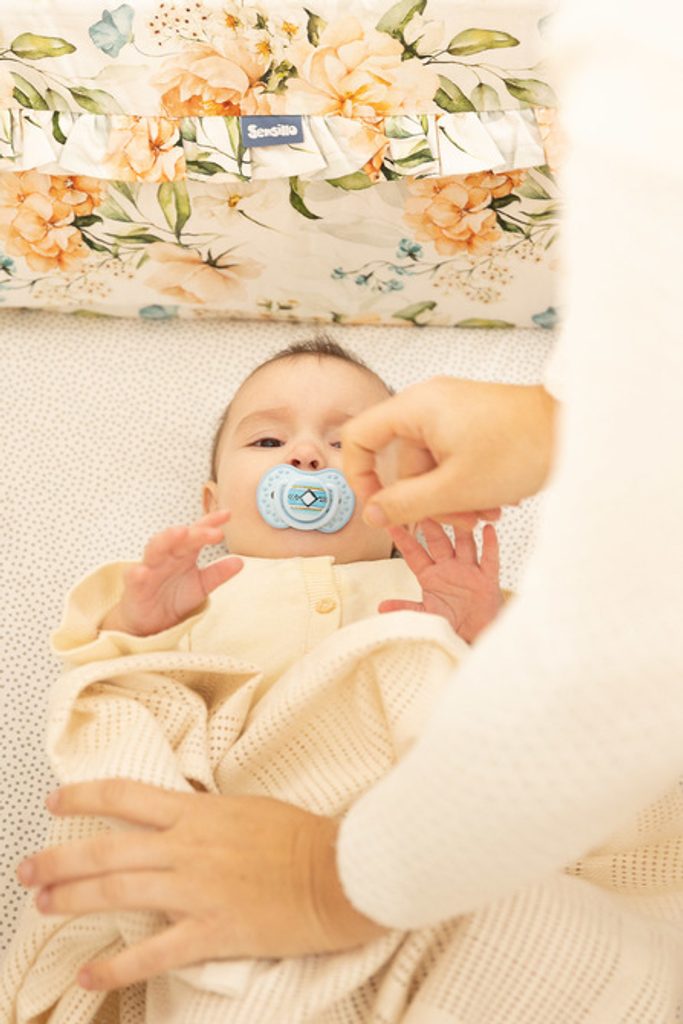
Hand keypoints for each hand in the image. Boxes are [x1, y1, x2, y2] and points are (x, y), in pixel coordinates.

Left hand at [16, 781, 385, 990]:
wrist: (338, 871)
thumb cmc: (301, 836)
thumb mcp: (246, 808)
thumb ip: (204, 815)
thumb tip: (176, 819)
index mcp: (197, 811)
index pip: (125, 796)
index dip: (84, 797)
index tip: (57, 801)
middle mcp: (187, 847)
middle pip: (107, 850)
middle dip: (59, 859)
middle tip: (26, 869)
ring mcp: (196, 890)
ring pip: (118, 893)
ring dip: (73, 900)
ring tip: (42, 906)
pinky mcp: (211, 931)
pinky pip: (153, 951)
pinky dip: (116, 964)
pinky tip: (89, 973)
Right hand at [101, 509, 242, 635]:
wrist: (151, 621)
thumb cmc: (174, 596)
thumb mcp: (201, 586)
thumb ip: (218, 573)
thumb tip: (241, 561)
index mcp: (184, 552)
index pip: (197, 532)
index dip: (211, 522)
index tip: (227, 514)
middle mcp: (167, 555)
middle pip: (179, 538)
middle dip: (195, 532)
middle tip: (212, 531)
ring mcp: (149, 568)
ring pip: (155, 549)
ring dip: (166, 539)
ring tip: (180, 533)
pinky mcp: (135, 585)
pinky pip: (135, 577)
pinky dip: (138, 573)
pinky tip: (142, 571)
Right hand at [341, 377, 556, 527]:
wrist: (575, 429)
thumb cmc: (521, 448)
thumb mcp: (455, 488)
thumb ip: (406, 504)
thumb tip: (373, 514)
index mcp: (415, 408)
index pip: (359, 437)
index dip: (360, 476)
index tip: (379, 506)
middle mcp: (429, 404)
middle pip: (402, 461)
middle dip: (426, 499)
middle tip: (455, 520)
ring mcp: (452, 413)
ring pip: (431, 467)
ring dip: (451, 498)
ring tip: (482, 514)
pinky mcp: (472, 423)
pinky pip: (452, 459)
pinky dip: (466, 484)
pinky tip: (491, 501)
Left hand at [381, 519, 502, 643]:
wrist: (477, 636)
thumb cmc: (451, 624)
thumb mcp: (426, 616)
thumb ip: (406, 608)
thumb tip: (381, 607)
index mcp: (430, 576)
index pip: (413, 553)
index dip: (403, 538)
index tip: (391, 522)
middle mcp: (448, 568)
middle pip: (439, 541)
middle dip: (432, 524)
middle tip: (425, 504)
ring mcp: (468, 570)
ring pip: (465, 543)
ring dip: (461, 528)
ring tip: (457, 508)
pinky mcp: (487, 578)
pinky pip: (489, 558)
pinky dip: (489, 544)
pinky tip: (488, 529)